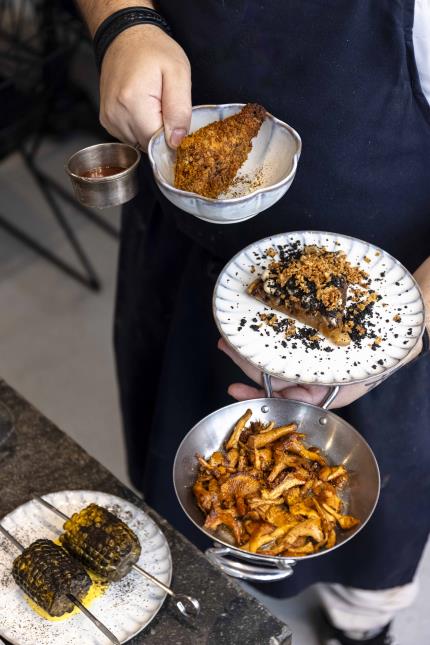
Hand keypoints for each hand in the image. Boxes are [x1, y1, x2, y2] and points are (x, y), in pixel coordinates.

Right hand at [99, 25, 191, 149]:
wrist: (126, 37)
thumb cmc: (153, 50)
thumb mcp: (178, 73)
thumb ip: (180, 110)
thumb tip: (176, 141)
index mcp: (133, 103)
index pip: (158, 143)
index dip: (172, 136)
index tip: (176, 119)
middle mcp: (116, 115)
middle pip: (148, 144)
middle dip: (162, 131)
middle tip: (165, 105)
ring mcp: (109, 119)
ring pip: (139, 142)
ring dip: (151, 129)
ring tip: (153, 103)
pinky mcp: (107, 121)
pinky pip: (130, 136)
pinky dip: (140, 127)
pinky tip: (142, 107)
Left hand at [218, 337, 420, 408]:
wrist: (401, 335)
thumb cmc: (381, 360)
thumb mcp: (354, 378)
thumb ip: (321, 388)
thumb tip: (291, 396)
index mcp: (320, 393)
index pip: (283, 397)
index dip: (258, 394)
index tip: (234, 390)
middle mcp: (311, 379)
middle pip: (273, 375)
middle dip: (246, 365)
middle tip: (226, 348)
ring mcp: (309, 359)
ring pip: (276, 357)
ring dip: (252, 349)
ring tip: (230, 338)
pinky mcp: (310, 341)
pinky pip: (286, 341)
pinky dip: (270, 337)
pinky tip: (254, 328)